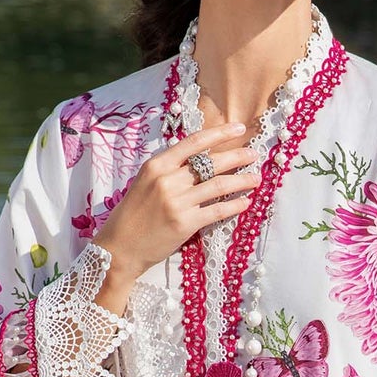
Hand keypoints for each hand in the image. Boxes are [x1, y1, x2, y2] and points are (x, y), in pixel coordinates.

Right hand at [92, 121, 263, 312]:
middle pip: (211, 162)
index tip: (239, 128)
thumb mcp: (144, 183)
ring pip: (219, 185)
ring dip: (242, 180)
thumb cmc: (132, 215)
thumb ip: (169, 169)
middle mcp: (167, 180)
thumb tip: (198, 158)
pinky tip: (245, 202)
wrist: (119, 248)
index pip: (194, 142)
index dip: (220, 134)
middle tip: (254, 155)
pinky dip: (234, 205)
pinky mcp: (185, 223)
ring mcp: (177, 202)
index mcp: (156, 165)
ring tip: (256, 178)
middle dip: (237, 156)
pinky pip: (217, 210)